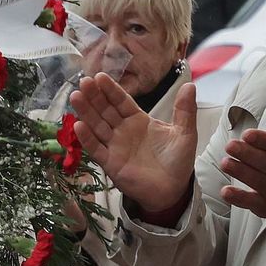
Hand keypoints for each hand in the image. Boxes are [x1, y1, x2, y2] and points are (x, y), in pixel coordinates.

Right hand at [70, 72, 198, 213]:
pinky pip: (96, 149)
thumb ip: (184, 110)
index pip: (121, 101)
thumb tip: (189, 85)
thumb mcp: (185, 133)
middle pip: (105, 110)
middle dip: (94, 96)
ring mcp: (114, 146)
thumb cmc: (177, 161)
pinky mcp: (110, 163)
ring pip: (97, 126)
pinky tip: (79, 125)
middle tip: (84, 81)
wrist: (173, 190)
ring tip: (76, 97)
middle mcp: (122, 131)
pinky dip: (87, 138)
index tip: (99, 76)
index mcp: (138, 120)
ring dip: (86, 112)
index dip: (111, 90)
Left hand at [219, 94, 265, 226]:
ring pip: (257, 181)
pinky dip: (238, 198)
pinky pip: (251, 202)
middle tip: (229, 145)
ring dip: (240, 171)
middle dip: (247, 154)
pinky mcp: (264, 205)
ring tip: (225, 162)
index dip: (263, 140)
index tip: (247, 134)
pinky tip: (225, 191)